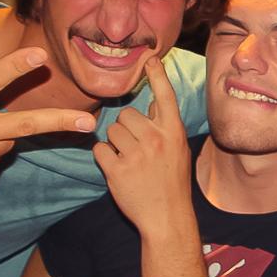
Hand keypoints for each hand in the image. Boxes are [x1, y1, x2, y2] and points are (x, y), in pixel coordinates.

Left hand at [93, 57, 191, 231]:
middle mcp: (156, 140)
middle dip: (126, 128)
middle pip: (126, 115)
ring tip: (129, 161)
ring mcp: (136, 155)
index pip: (165, 96)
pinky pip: (99, 149)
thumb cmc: (172, 183)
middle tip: (136, 148)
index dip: (157, 75)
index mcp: (173, 133)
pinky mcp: (116, 170)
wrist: (167, 218)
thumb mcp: (178, 151)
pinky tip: (117, 169)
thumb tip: (150, 103)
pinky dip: (104, 158)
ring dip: (115, 143)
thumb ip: (164, 127)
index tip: (150, 57)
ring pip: (111, 131)